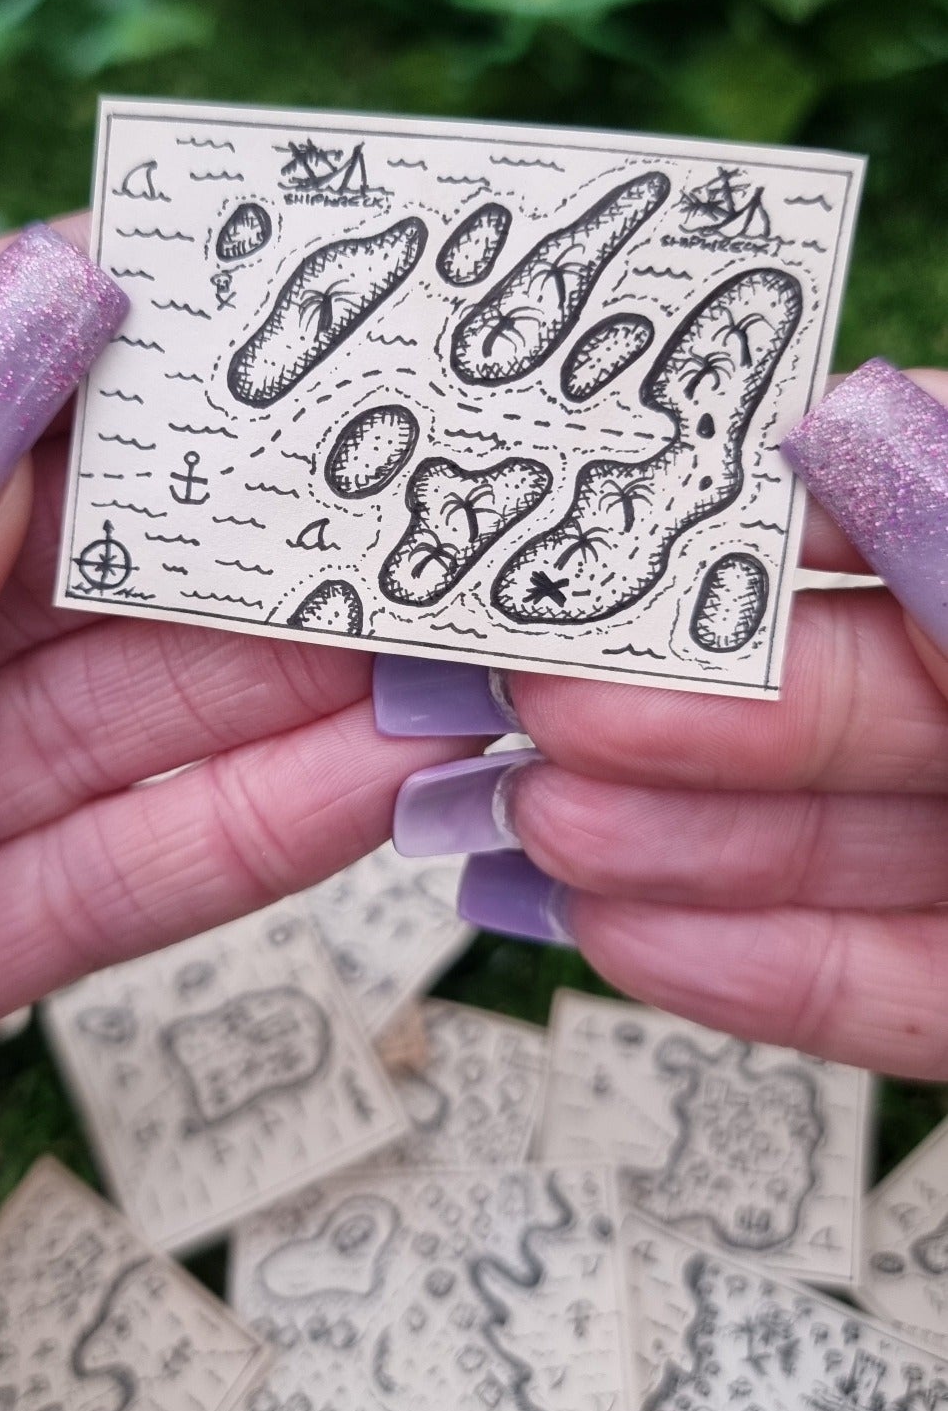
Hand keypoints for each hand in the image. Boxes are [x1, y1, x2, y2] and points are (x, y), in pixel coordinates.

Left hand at [0, 226, 465, 1214]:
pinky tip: (368, 777)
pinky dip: (220, 847)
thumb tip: (4, 363)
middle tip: (383, 474)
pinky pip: (63, 903)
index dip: (10, 335)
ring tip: (436, 629)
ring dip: (257, 691)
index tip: (195, 293)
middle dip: (190, 523)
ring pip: (55, 740)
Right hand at [383, 363, 947, 1079]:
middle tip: (517, 700)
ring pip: (842, 849)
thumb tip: (841, 419)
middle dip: (666, 706)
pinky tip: (624, 941)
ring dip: (674, 843)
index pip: (888, 521)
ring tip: (534, 824)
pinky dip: (764, 976)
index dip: (740, 519)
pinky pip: (894, 992)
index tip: (589, 508)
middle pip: (837, 699)